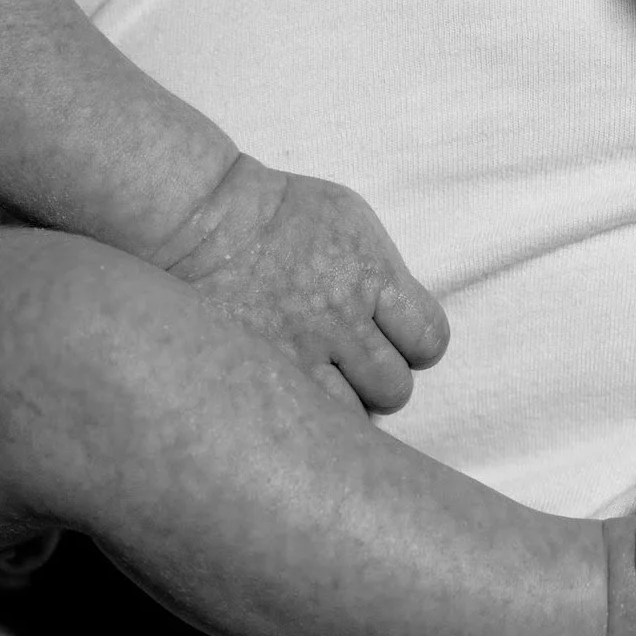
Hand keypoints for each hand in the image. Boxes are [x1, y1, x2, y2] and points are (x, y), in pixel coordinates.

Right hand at [153, 157, 450, 413]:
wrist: (206, 218)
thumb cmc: (282, 215)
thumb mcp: (351, 221)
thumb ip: (386, 273)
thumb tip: (403, 319)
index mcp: (371, 276)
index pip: (429, 340)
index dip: (416, 346)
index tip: (393, 339)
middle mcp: (339, 319)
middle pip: (395, 386)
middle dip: (381, 379)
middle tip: (351, 364)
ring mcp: (297, 353)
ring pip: (355, 416)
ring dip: (347, 404)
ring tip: (323, 383)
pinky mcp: (261, 372)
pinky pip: (307, 421)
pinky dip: (311, 417)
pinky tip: (299, 398)